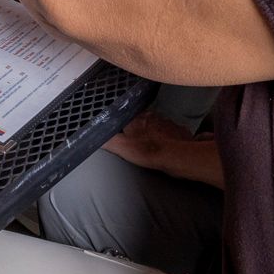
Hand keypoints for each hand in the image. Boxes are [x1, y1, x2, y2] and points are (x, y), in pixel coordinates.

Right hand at [105, 112, 222, 187]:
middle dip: (142, 129)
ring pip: (158, 125)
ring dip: (156, 133)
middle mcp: (152, 116)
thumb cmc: (146, 151)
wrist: (173, 156)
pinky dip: (169, 138)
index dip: (126, 127)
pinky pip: (172, 132)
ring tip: (153, 146)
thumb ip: (107, 141)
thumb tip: (94, 137)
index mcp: (137, 118)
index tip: (126, 135)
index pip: (127, 118)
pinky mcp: (179, 130)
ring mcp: (167, 122)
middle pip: (144, 121)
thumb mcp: (120, 146)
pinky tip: (167, 147)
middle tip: (140, 142)